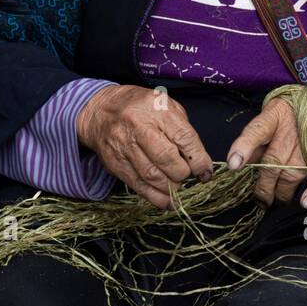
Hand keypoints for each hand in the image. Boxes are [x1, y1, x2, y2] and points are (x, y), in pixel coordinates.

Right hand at [75, 85, 213, 209]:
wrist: (101, 110)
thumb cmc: (140, 108)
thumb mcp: (166, 106)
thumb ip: (183, 130)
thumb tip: (199, 162)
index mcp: (157, 109)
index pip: (184, 138)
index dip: (199, 160)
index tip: (205, 172)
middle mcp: (139, 126)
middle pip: (167, 159)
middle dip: (183, 174)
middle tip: (188, 176)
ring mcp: (124, 145)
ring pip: (152, 176)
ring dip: (170, 188)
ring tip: (178, 187)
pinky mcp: (115, 163)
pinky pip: (138, 185)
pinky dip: (155, 197)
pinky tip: (166, 200)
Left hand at [226, 87, 306, 208]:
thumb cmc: (297, 114)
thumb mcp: (274, 115)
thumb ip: (258, 137)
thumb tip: (241, 162)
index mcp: (276, 114)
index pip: (257, 131)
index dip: (244, 147)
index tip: (234, 164)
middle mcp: (293, 128)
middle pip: (273, 161)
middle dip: (263, 185)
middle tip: (259, 197)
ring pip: (292, 173)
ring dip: (282, 192)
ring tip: (276, 200)